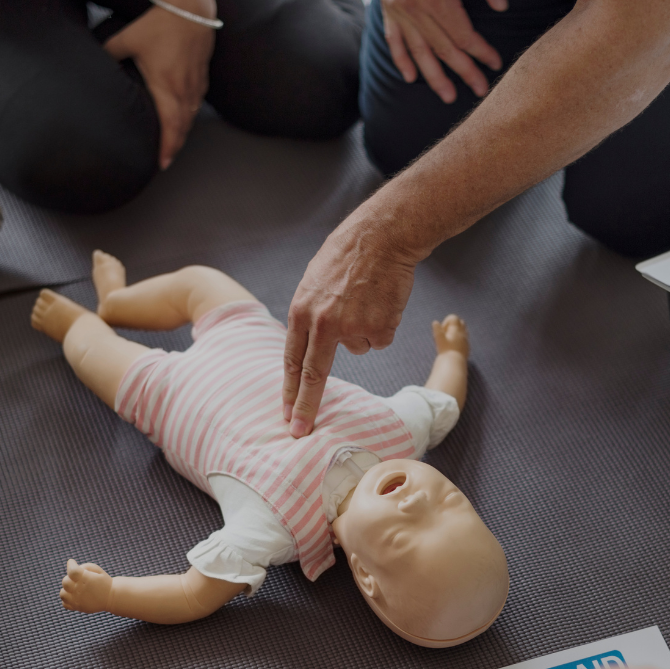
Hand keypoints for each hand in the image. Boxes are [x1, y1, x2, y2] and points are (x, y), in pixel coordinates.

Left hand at [60, 559, 114, 613]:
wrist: (111, 597)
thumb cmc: (103, 581)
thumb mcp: (97, 570)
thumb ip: (83, 567)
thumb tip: (71, 570)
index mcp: (86, 579)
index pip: (72, 571)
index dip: (71, 564)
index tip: (72, 562)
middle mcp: (80, 590)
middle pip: (65, 582)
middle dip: (69, 578)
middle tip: (76, 578)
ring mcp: (77, 600)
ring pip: (63, 594)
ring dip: (67, 590)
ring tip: (74, 589)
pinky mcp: (77, 607)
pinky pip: (65, 604)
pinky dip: (67, 600)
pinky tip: (74, 596)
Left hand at [104, 0, 215, 170]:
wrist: (190, 9)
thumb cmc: (161, 24)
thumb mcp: (127, 39)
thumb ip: (108, 53)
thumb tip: (93, 64)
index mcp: (166, 86)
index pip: (170, 127)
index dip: (167, 148)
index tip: (162, 163)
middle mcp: (184, 90)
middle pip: (183, 128)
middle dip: (175, 147)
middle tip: (165, 160)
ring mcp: (196, 84)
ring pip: (191, 117)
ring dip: (183, 133)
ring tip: (173, 144)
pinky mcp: (202, 76)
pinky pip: (197, 103)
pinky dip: (190, 116)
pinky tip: (184, 119)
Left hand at [283, 227, 419, 436]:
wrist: (383, 237)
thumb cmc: (348, 256)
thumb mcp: (314, 283)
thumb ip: (310, 315)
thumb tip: (311, 346)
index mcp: (302, 311)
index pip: (293, 360)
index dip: (289, 390)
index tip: (286, 414)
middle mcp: (324, 324)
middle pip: (314, 375)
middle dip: (306, 406)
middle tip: (299, 431)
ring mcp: (353, 328)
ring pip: (358, 347)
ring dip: (363, 330)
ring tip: (366, 299)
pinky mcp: (380, 329)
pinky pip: (380, 339)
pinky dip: (383, 324)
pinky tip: (381, 301)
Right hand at [380, 0, 502, 102]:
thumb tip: (501, 7)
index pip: (462, 33)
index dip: (480, 51)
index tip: (495, 64)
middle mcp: (412, 6)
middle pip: (443, 47)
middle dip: (464, 71)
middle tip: (480, 91)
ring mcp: (396, 9)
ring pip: (418, 50)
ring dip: (434, 76)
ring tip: (448, 95)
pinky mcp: (386, 7)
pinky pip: (393, 39)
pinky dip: (401, 59)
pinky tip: (410, 78)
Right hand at [432, 314, 468, 357]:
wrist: (454, 362)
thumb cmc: (445, 350)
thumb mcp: (438, 339)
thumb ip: (437, 329)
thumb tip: (435, 322)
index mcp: (456, 329)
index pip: (454, 317)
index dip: (447, 321)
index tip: (442, 330)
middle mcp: (463, 332)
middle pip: (460, 322)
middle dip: (453, 325)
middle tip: (446, 334)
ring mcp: (466, 339)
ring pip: (463, 330)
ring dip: (456, 332)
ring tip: (449, 340)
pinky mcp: (467, 346)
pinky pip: (465, 338)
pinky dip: (460, 339)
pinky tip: (453, 346)